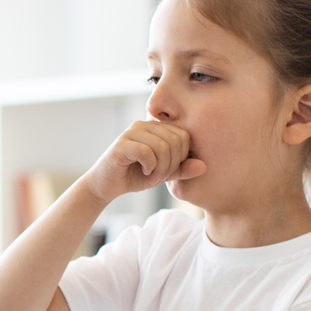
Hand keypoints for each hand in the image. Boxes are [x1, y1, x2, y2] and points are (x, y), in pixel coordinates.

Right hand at [81, 120, 201, 204]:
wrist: (106, 185)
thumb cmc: (135, 176)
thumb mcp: (163, 174)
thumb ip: (182, 169)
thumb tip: (204, 166)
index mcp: (156, 128)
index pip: (184, 136)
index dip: (182, 157)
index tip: (170, 172)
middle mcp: (145, 124)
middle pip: (176, 140)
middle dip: (172, 164)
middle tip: (161, 177)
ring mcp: (132, 132)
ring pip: (162, 146)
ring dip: (161, 168)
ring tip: (152, 177)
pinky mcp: (121, 143)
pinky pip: (147, 152)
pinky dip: (150, 167)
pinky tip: (144, 172)